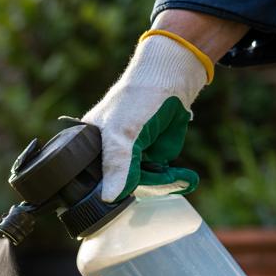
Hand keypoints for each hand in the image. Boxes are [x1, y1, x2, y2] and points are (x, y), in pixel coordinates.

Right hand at [82, 30, 210, 202]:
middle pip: (122, 186)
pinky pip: (158, 177)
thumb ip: (116, 166)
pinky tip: (186, 178)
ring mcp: (130, 157)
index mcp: (88, 148)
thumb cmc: (137, 97)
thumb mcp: (122, 133)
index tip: (134, 197)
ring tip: (183, 178)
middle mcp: (108, 155)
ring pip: (143, 184)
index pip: (94, 181)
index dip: (111, 192)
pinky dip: (173, 180)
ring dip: (164, 183)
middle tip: (167, 181)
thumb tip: (109, 198)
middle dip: (148, 186)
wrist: (171, 77)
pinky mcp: (150, 156)